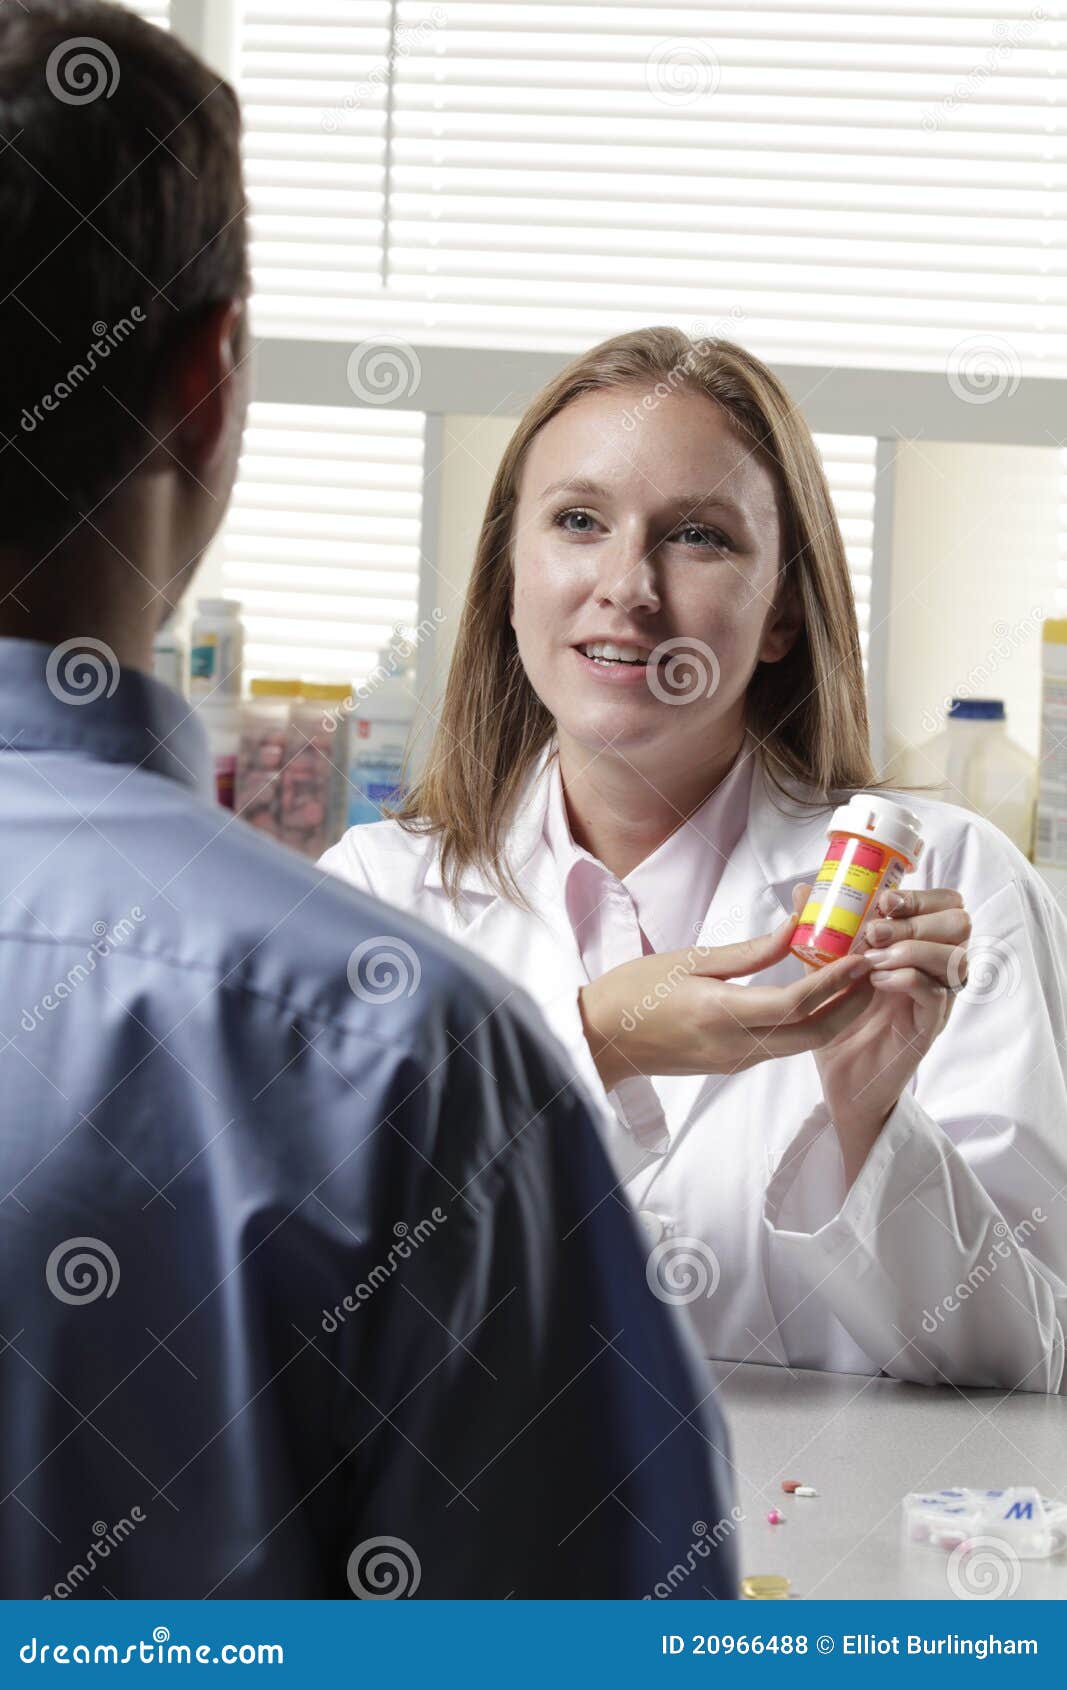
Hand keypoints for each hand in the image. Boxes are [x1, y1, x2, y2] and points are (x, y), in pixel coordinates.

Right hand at [578, 913, 875, 1092]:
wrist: (600, 1040)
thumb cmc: (634, 992)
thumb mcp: (690, 960)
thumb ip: (751, 951)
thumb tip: (796, 927)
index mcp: (721, 1014)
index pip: (797, 1003)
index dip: (837, 982)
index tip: (863, 956)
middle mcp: (736, 1046)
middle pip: (815, 1034)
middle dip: (854, 1006)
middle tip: (874, 971)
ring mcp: (736, 1061)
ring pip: (804, 1045)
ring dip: (837, 1016)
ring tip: (855, 981)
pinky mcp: (733, 1065)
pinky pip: (784, 1047)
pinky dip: (810, 1024)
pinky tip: (817, 999)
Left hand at [792, 881, 971, 1184]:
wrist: (842, 1081)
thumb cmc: (839, 1023)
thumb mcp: (826, 968)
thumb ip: (821, 928)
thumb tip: (803, 888)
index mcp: (918, 948)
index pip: (946, 904)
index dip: (922, 894)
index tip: (883, 899)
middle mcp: (936, 971)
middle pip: (960, 923)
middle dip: (918, 917)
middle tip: (877, 930)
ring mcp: (938, 1000)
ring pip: (954, 957)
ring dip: (912, 947)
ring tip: (873, 958)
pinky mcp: (928, 1028)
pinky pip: (936, 995)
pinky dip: (908, 980)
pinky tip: (878, 982)